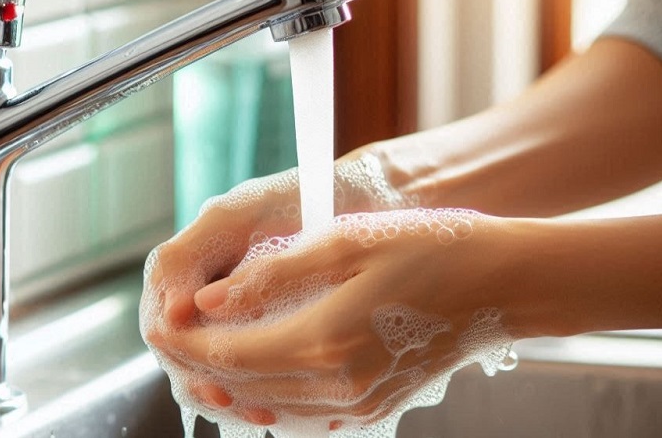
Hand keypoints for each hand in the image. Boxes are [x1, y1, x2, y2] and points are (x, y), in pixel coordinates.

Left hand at [139, 150, 424, 431]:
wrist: (501, 287)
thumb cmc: (433, 252)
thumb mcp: (347, 245)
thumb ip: (273, 275)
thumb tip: (211, 300)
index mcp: (325, 341)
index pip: (228, 355)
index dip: (185, 343)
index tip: (159, 325)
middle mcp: (338, 386)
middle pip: (241, 386)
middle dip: (196, 366)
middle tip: (170, 340)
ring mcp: (358, 404)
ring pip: (267, 409)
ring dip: (227, 386)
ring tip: (203, 358)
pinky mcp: (373, 408)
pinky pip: (302, 417)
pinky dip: (267, 399)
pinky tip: (258, 377)